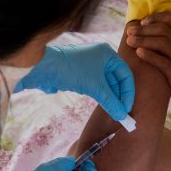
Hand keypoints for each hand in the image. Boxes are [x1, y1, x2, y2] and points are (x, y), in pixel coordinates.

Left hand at [16, 43, 135, 121]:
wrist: (42, 67)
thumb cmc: (72, 70)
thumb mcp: (95, 87)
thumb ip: (111, 102)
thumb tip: (122, 116)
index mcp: (107, 54)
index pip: (125, 74)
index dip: (128, 92)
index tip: (127, 108)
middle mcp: (100, 57)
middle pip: (116, 79)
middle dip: (119, 96)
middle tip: (120, 114)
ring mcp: (89, 65)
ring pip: (105, 84)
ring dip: (109, 97)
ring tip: (112, 112)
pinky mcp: (79, 74)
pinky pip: (94, 86)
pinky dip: (99, 95)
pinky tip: (101, 105)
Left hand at [126, 12, 170, 112]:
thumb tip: (158, 39)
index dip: (155, 17)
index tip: (143, 22)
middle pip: (163, 29)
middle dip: (143, 28)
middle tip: (129, 31)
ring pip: (162, 43)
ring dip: (143, 40)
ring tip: (129, 41)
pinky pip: (163, 62)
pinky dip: (149, 56)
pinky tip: (138, 53)